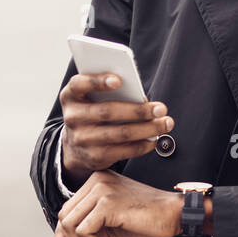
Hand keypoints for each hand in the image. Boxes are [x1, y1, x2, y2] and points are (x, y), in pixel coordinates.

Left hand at [54, 170, 179, 236]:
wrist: (173, 214)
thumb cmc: (147, 219)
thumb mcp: (110, 222)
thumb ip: (87, 228)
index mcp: (97, 181)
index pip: (67, 209)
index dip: (64, 234)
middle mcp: (97, 181)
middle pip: (64, 216)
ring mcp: (101, 190)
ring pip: (70, 224)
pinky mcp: (107, 203)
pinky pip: (83, 231)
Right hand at [59, 73, 172, 187]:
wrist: (75, 146)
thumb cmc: (93, 112)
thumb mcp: (93, 98)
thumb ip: (111, 92)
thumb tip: (141, 98)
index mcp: (71, 96)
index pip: (80, 84)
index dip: (97, 81)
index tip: (119, 80)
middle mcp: (73, 117)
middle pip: (107, 111)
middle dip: (138, 110)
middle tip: (161, 108)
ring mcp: (82, 139)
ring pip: (120, 133)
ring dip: (148, 129)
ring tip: (166, 123)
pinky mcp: (94, 157)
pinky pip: (123, 151)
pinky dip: (143, 145)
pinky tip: (155, 138)